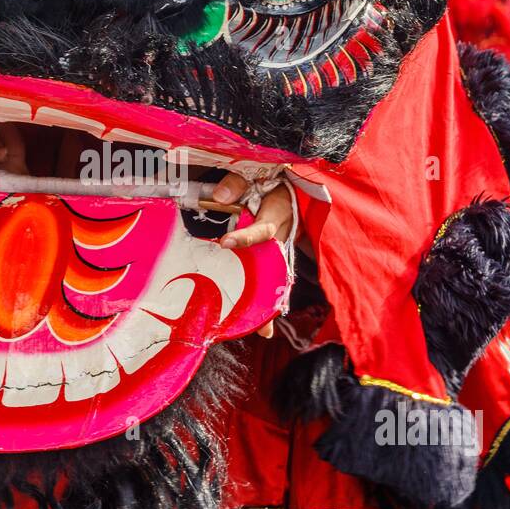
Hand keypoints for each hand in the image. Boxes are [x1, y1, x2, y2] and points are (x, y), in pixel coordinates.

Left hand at [213, 175, 294, 338]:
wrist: (290, 190)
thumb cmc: (268, 183)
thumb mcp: (254, 177)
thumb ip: (236, 184)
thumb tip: (219, 196)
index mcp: (277, 216)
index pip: (261, 230)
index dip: (245, 238)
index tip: (225, 243)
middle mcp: (282, 238)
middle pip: (276, 269)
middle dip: (269, 294)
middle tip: (264, 323)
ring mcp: (280, 250)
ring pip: (275, 279)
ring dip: (270, 304)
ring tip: (264, 331)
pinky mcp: (274, 258)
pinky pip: (270, 279)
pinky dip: (267, 300)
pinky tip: (262, 325)